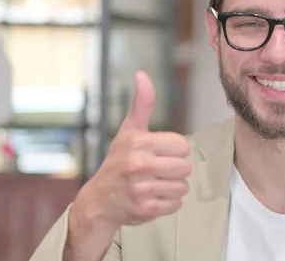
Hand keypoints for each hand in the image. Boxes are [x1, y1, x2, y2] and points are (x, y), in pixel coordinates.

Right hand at [74, 71, 191, 230]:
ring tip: (153, 184)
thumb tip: (142, 74)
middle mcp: (139, 165)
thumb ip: (142, 104)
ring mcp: (141, 189)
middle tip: (156, 171)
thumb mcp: (129, 130)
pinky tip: (151, 198)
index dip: (173, 150)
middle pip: (185, 167)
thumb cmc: (118, 161)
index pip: (183, 145)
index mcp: (139, 142)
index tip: (156, 154)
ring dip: (172, 187)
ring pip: (183, 187)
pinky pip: (176, 205)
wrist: (99, 200)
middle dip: (174, 170)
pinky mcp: (145, 209)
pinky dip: (168, 203)